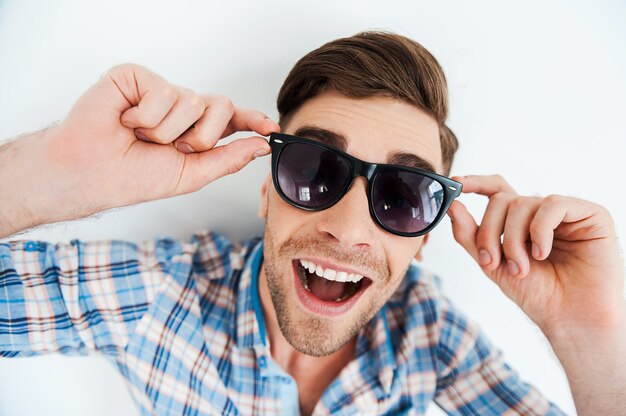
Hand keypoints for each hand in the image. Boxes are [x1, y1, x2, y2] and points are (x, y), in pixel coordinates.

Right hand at [46, 63, 278, 209]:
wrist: (92, 173)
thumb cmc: (135, 177)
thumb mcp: (191, 175)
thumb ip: (227, 159)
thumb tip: (261, 146)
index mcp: (196, 131)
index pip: (231, 119)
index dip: (252, 120)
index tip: (271, 129)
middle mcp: (182, 108)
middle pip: (220, 106)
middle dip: (200, 137)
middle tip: (172, 149)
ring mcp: (161, 91)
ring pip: (191, 101)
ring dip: (166, 132)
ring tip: (140, 137)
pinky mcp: (138, 77)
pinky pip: (163, 91)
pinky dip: (145, 117)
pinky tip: (125, 121)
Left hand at [447, 175, 624, 334]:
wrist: (569, 318)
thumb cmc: (537, 294)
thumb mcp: (493, 264)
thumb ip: (470, 235)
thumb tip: (451, 206)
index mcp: (520, 222)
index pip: (497, 191)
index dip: (476, 183)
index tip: (455, 184)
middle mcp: (541, 213)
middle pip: (502, 200)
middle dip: (489, 231)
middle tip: (493, 261)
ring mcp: (566, 212)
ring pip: (522, 203)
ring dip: (513, 239)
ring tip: (521, 268)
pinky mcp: (590, 214)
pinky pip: (553, 205)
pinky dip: (540, 231)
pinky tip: (542, 253)